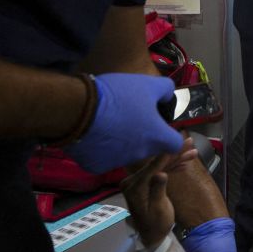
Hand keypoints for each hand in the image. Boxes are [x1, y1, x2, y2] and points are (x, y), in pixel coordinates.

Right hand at [65, 73, 182, 173]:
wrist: (78, 110)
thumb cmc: (118, 96)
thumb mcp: (147, 85)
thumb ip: (164, 90)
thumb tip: (168, 95)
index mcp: (157, 138)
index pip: (175, 143)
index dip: (170, 133)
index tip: (159, 123)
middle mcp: (141, 154)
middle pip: (148, 146)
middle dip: (143, 134)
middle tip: (129, 116)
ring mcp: (119, 162)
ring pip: (126, 152)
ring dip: (122, 140)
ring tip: (110, 121)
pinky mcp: (98, 166)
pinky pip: (104, 157)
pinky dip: (102, 148)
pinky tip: (95, 133)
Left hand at [120, 143, 196, 246]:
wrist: (152, 235)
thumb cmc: (156, 225)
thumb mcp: (158, 209)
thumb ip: (158, 190)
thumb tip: (160, 174)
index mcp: (134, 188)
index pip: (152, 167)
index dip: (167, 155)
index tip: (178, 144)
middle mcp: (133, 182)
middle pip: (156, 163)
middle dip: (174, 153)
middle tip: (189, 143)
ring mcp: (138, 182)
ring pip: (159, 166)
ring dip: (175, 159)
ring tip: (192, 151)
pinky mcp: (145, 183)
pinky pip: (158, 171)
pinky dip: (171, 167)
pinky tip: (184, 162)